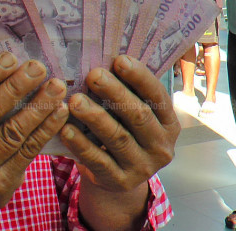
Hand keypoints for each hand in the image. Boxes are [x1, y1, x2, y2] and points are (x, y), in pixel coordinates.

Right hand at [0, 52, 68, 227]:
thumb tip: (9, 66)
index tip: (10, 57)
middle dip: (16, 86)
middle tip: (37, 67)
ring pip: (12, 133)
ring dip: (38, 106)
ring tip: (56, 86)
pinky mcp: (0, 186)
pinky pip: (27, 151)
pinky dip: (45, 128)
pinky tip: (58, 112)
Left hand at [61, 55, 179, 192]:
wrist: (118, 175)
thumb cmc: (124, 131)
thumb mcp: (132, 113)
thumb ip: (127, 91)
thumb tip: (104, 54)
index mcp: (169, 123)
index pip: (157, 96)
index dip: (139, 77)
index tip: (119, 59)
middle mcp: (161, 146)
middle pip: (138, 116)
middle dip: (115, 93)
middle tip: (93, 74)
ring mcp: (142, 167)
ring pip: (118, 138)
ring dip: (95, 117)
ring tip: (75, 100)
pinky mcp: (119, 181)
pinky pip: (99, 161)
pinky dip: (81, 144)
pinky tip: (66, 129)